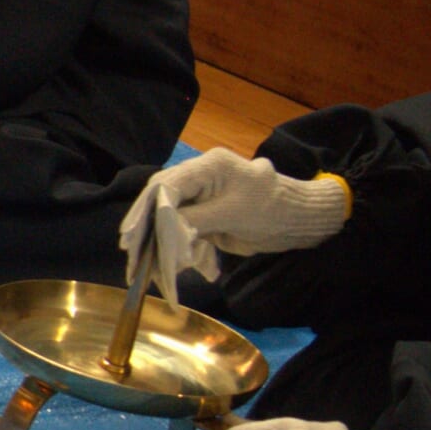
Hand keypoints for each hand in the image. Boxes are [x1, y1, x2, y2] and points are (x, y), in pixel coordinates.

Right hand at [119, 150, 350, 294]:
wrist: (300, 222)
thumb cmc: (274, 210)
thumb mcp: (233, 213)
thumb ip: (195, 218)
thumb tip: (162, 227)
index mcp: (208, 166)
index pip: (167, 184)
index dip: (146, 209)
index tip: (132, 234)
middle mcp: (199, 176)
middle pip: (160, 197)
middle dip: (145, 224)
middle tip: (129, 249)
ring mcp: (200, 196)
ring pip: (166, 214)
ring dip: (156, 238)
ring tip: (142, 261)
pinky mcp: (203, 214)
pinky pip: (180, 228)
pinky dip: (172, 245)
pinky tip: (164, 263)